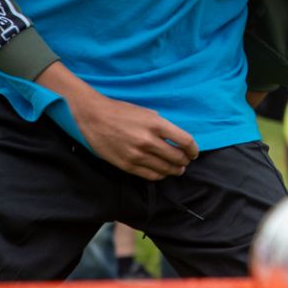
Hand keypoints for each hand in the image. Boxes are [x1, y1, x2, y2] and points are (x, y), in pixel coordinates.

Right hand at [66, 89, 198, 179]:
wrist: (94, 117)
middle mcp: (148, 141)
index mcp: (156, 124)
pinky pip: (150, 176)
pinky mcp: (127, 165)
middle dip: (184, 161)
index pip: (185, 141)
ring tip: (177, 169)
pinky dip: (159, 175)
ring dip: (174, 170)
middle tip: (185, 161)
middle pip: (177, 158)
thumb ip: (163, 126)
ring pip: (165, 169)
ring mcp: (137, 155)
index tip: (193, 152)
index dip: (193, 149)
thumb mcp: (148, 112)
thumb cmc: (122, 111)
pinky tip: (161, 172)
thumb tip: (177, 139)